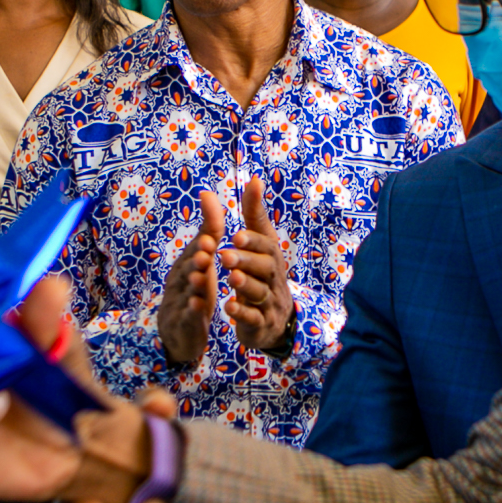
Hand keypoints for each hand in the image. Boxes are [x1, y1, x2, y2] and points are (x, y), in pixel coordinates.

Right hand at [157, 204, 219, 367]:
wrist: (178, 329)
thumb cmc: (193, 286)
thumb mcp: (201, 257)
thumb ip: (208, 229)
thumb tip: (208, 193)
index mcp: (187, 262)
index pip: (196, 249)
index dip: (202, 242)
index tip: (209, 237)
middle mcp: (181, 279)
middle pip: (188, 268)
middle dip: (196, 259)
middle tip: (206, 251)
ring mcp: (180, 301)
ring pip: (188, 291)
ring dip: (194, 283)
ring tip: (201, 277)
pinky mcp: (184, 322)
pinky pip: (188, 315)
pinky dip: (193, 310)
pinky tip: (199, 306)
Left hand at [219, 178, 296, 353]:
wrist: (275, 318)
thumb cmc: (264, 273)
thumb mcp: (262, 242)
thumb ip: (255, 213)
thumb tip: (254, 178)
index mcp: (272, 257)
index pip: (267, 246)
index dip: (253, 240)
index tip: (237, 235)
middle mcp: (274, 278)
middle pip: (265, 269)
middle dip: (246, 261)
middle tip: (226, 255)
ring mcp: (269, 302)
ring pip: (260, 293)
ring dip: (246, 286)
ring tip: (231, 278)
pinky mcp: (261, 324)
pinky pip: (254, 319)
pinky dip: (242, 314)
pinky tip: (228, 307)